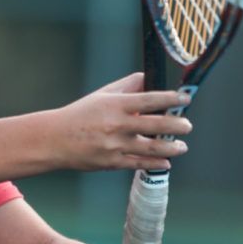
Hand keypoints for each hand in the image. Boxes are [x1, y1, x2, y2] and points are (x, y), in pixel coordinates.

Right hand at [52, 72, 192, 170]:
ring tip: (181, 146)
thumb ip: (128, 86)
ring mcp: (115, 146)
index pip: (150, 99)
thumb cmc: (80, 114)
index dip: (171, 99)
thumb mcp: (103, 95)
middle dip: (177, 125)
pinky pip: (140, 164)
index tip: (185, 99)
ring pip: (152, 148)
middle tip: (187, 125)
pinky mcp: (112, 163)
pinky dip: (156, 163)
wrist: (55, 139)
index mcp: (115, 105)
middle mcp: (117, 125)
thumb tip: (150, 79)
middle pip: (156, 125)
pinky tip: (166, 161)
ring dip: (171, 147)